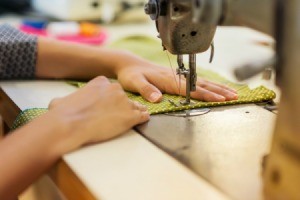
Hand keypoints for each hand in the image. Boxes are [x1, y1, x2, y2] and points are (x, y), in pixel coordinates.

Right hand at [48, 76, 149, 152]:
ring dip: (132, 114)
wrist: (70, 125)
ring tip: (123, 123)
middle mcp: (116, 88)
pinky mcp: (132, 116)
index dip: (109, 100)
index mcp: (101, 82)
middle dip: (120, 107)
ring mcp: (126, 102)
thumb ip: (66, 99)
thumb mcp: (61, 101)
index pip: (112, 90)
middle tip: (113, 118)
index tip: (105, 108)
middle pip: (124, 98)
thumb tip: (59, 104)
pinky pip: (143, 116)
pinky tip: (135, 124)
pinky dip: (141, 120)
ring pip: (135, 106)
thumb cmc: (63, 114)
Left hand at [115, 52, 237, 102]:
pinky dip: (209, 84)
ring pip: (202, 82)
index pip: (191, 89)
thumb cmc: (131, 74)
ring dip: (218, 87)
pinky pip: (197, 80)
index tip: (220, 99)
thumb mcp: (134, 82)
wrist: (130, 64)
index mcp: (168, 80)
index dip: (206, 95)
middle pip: (202, 85)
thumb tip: (158, 98)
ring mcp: (178, 75)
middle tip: (235, 97)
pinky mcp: (177, 76)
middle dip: (219, 91)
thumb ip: (146, 90)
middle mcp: (176, 76)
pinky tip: (216, 87)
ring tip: (232, 92)